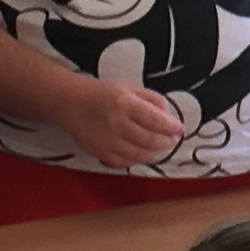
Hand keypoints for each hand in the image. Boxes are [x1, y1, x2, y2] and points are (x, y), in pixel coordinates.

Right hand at [56, 74, 188, 172]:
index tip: (180, 129)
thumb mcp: (129, 88)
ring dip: (155, 152)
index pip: (156, 121)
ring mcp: (107, 142)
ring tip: (160, 147)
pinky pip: (125, 162)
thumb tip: (169, 116)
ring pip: (140, 155)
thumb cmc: (101, 93)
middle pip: (151, 141)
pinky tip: (141, 153)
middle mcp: (117, 124)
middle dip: (167, 142)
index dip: (172, 127)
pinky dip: (137, 159)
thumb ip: (151, 100)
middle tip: (172, 139)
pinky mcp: (100, 153)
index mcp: (125, 104)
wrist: (69, 103)